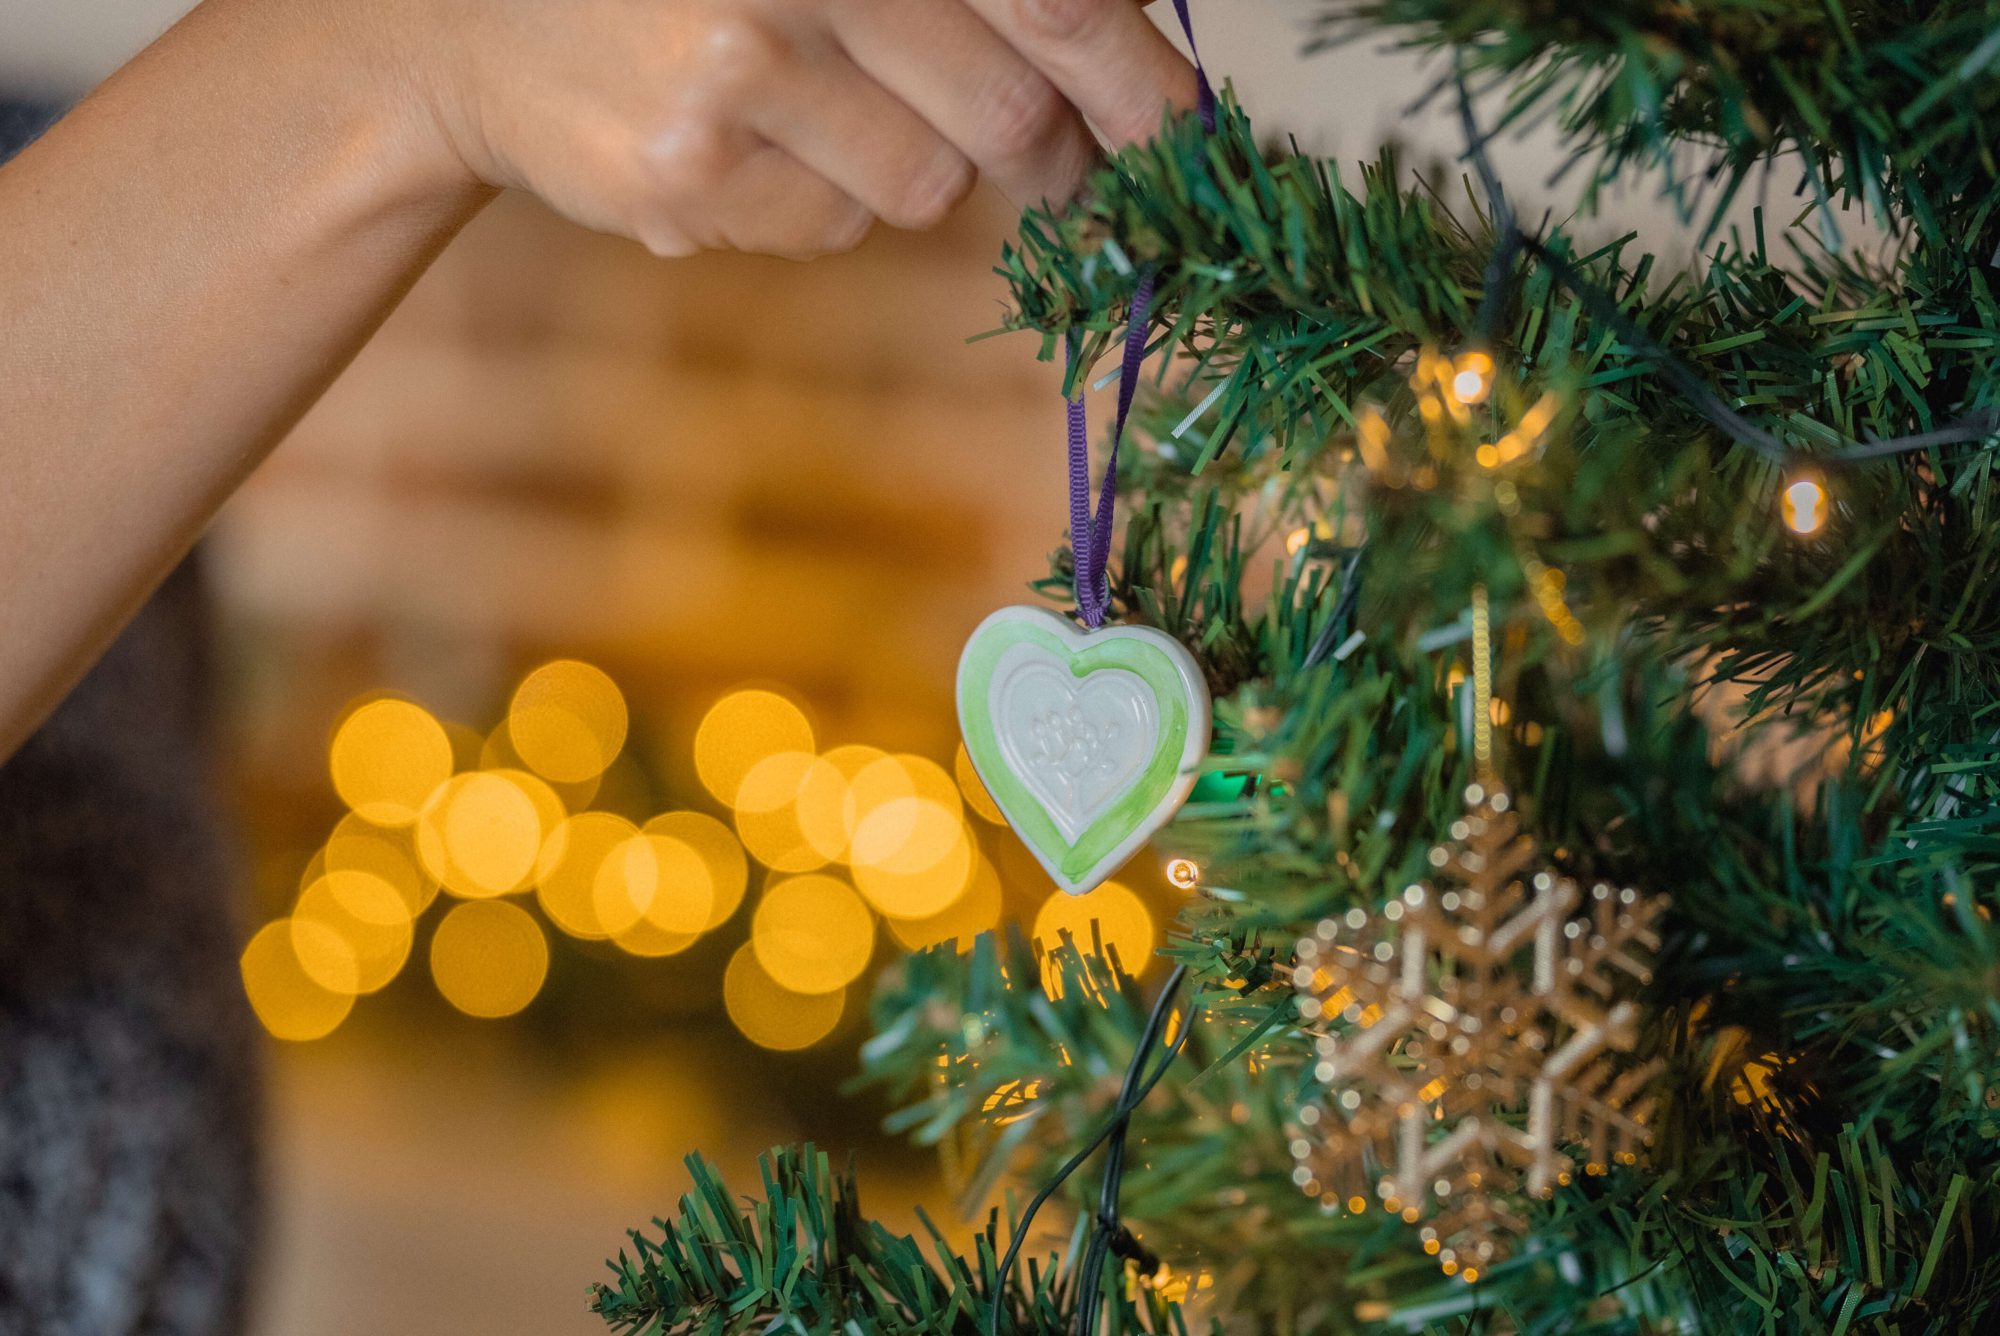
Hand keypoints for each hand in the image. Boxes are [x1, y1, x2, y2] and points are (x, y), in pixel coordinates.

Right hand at [389, 0, 1198, 258]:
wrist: (472, 22)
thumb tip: (1116, 51)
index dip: (1134, 73)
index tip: (1185, 133)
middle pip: (1007, 113)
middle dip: (1054, 155)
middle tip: (1062, 164)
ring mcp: (736, 71)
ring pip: (923, 186)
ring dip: (905, 167)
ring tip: (817, 111)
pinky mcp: (687, 174)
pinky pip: (831, 230)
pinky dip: (812, 205)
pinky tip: (738, 147)